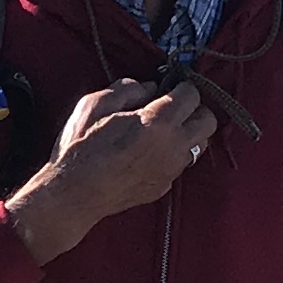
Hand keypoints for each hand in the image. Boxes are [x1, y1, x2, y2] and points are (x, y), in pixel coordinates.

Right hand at [2, 76, 220, 264]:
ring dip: (187, 134)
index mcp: (158, 121)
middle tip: (173, 108)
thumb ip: (126, 89)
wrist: (74, 195)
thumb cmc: (81, 148)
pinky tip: (149, 154)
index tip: (170, 87)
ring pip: (199, 145)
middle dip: (195, 110)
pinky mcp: (164, 186)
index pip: (192, 95)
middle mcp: (173, 146)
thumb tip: (148, 87)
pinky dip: (171, 155)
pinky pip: (179, 165)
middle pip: (208, 121)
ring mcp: (171, 169)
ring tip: (163, 132)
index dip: (181, 87)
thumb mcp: (94, 105)